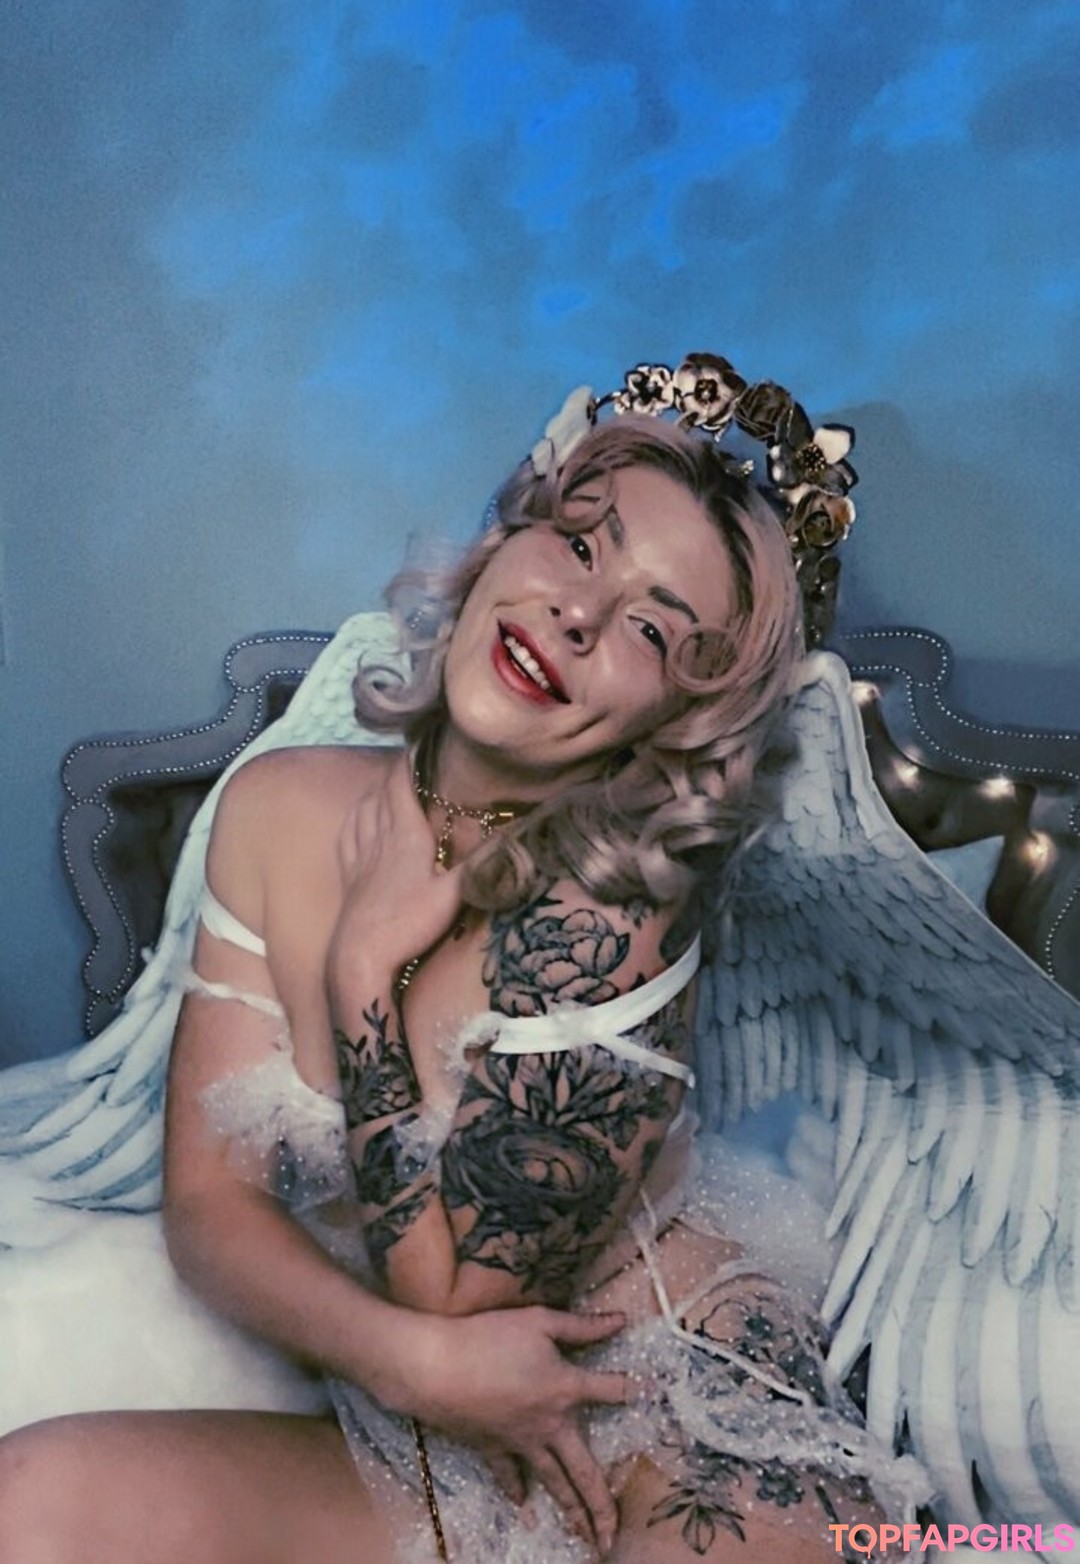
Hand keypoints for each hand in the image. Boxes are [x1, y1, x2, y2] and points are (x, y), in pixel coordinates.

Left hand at [328, 755, 463, 993]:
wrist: (359, 958)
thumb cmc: (408, 923)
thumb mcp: (454, 894)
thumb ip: (483, 863)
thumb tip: (518, 836)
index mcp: (404, 835)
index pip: (402, 783)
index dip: (410, 760)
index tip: (422, 741)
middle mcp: (378, 837)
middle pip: (382, 792)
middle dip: (397, 774)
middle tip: (414, 763)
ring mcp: (359, 856)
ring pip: (363, 809)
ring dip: (375, 793)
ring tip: (389, 787)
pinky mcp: (348, 875)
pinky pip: (347, 834)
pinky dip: (355, 818)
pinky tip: (358, 819)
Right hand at [398, 1305, 627, 1556]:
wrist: (436, 1368)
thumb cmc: (488, 1337)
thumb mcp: (539, 1320)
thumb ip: (581, 1326)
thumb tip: (621, 1320)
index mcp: (565, 1389)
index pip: (611, 1391)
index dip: (633, 1388)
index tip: (651, 1391)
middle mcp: (549, 1425)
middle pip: (585, 1473)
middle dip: (602, 1507)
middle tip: (613, 1536)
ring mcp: (520, 1443)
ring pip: (553, 1483)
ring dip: (570, 1512)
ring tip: (585, 1537)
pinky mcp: (492, 1448)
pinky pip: (509, 1474)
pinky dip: (516, 1489)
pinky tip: (522, 1503)